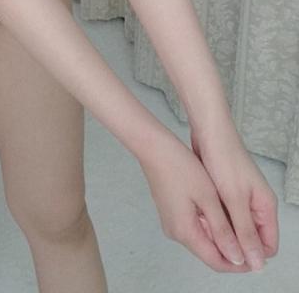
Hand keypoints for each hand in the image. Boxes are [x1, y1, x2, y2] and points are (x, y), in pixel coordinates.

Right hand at [139, 132, 274, 272]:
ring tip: (242, 227)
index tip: (257, 256)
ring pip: (202, 239)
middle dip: (232, 250)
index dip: (239, 264)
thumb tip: (237, 258)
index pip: (216, 262)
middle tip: (252, 240)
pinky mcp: (171, 213)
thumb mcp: (208, 197)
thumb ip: (223, 230)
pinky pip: (194, 227)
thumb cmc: (180, 168)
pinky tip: (221, 213)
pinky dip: (210, 225)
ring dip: (222, 237)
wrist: (154, 148)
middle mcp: (176, 233)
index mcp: (185, 232)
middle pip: (209, 253)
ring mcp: (172, 223)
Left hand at [189, 124, 278, 269]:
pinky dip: (214, 218)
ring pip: (234, 227)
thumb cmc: (224, 158)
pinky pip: (223, 215)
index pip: (267, 246)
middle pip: (250, 239)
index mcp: (265, 207)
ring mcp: (241, 198)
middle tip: (212, 241)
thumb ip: (246, 232)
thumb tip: (257, 264)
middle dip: (233, 244)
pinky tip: (200, 216)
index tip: (230, 258)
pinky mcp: (226, 192)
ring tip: (204, 227)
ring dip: (221, 231)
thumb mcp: (235, 199)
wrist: (208, 130)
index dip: (251, 257)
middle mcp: (256, 204)